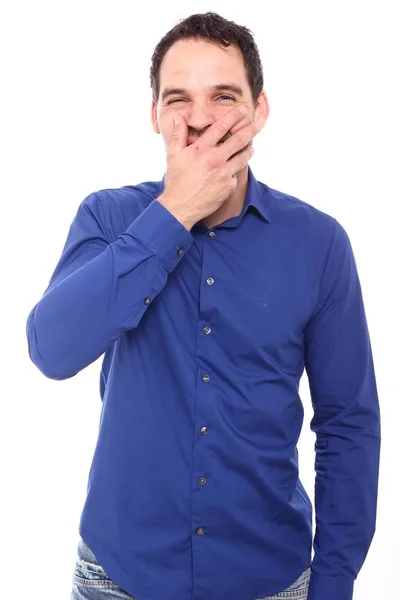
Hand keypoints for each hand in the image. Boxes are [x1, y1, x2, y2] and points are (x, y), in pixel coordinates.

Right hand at [157, 105, 260, 229]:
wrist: (181, 207)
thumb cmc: (176, 180)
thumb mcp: (173, 155)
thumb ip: (179, 134)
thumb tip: (178, 117)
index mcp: (201, 149)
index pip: (221, 126)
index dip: (233, 116)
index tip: (242, 110)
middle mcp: (215, 159)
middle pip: (239, 139)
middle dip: (251, 129)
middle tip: (259, 123)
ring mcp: (224, 173)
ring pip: (243, 157)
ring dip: (249, 150)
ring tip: (251, 147)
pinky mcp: (229, 186)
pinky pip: (235, 175)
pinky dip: (234, 172)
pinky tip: (230, 173)